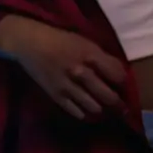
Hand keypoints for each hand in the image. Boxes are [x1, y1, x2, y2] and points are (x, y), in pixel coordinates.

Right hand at [0, 14, 126, 119]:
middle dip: (118, 104)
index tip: (125, 87)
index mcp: (89, 54)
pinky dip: (85, 113)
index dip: (124, 84)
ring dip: (102, 110)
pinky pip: (77, 112)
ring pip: (94, 107)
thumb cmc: (58, 39)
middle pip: (109, 97)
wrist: (28, 42)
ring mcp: (68, 86)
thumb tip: (119, 75)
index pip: (118, 76)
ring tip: (105, 109)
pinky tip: (87, 110)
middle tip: (122, 108)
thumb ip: (100, 57)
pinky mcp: (56, 95)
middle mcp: (80, 72)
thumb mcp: (83, 41)